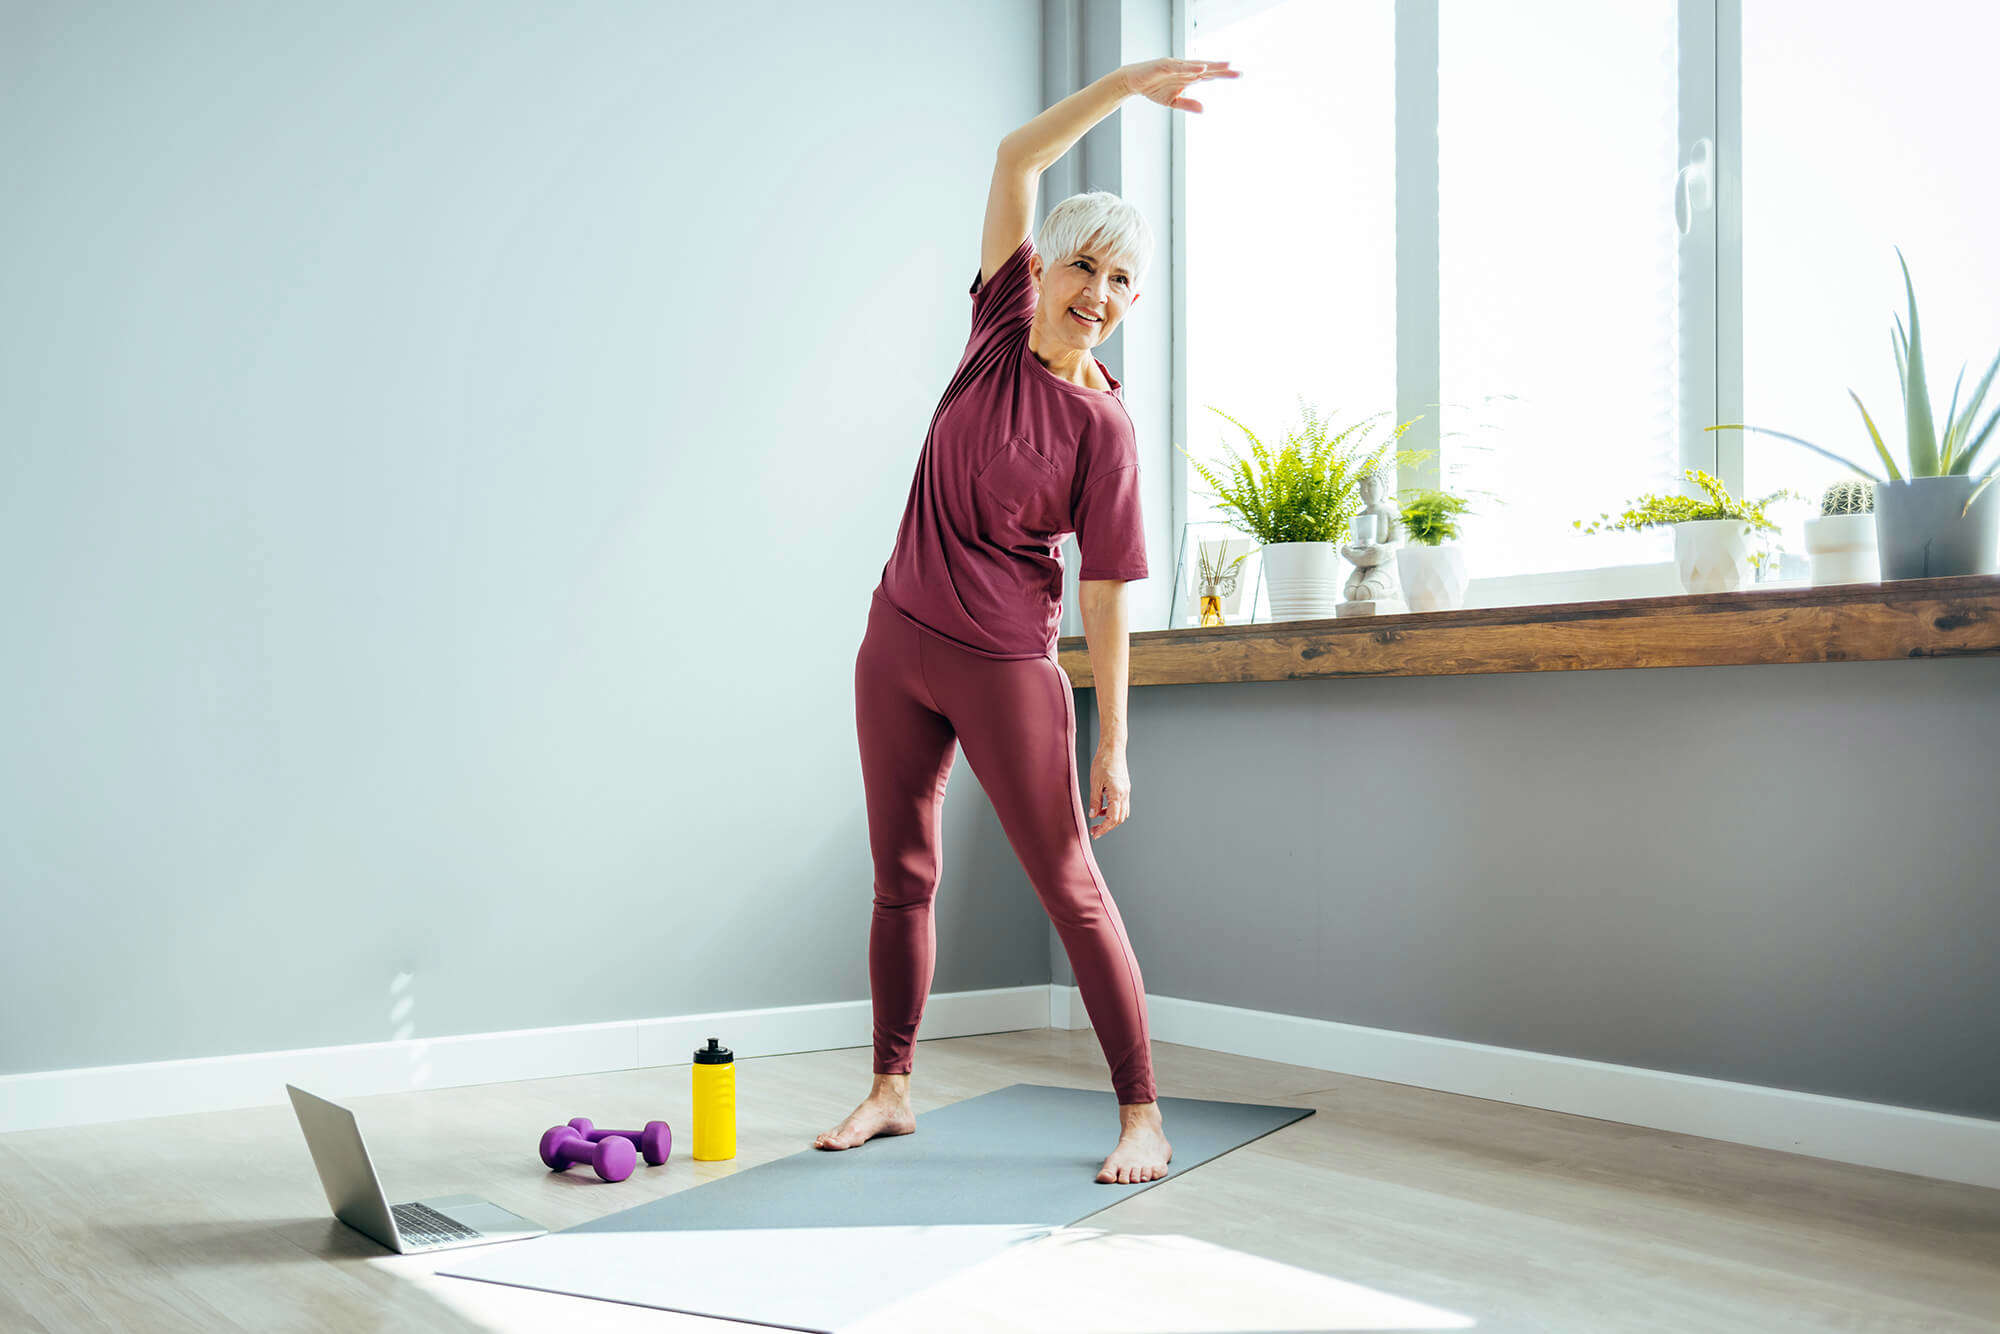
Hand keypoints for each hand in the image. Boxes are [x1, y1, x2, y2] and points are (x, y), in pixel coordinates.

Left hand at [1086, 744, 1131, 838]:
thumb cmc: (1103, 762)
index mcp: (1117, 794)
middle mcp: (1124, 794)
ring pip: (1122, 813)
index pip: (1112, 819)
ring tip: (1097, 819)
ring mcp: (1126, 791)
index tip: (1095, 834)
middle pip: (1119, 819)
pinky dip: (1113, 811)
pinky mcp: (1124, 788)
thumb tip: (1093, 815)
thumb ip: (1095, 801)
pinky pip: (1122, 805)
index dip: (1104, 829)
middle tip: (1094, 830)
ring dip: (1111, 819)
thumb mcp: (1095, 783)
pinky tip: (1102, 808)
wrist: (1113, 748)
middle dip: (1107, 827)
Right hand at [1121, 57, 1239, 112]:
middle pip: (1207, 68)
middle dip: (1223, 69)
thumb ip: (1188, 104)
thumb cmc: (1153, 89)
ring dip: (1211, 65)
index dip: (1224, 74)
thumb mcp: (1172, 101)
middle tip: (1239, 72)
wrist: (1132, 82)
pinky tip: (1201, 68)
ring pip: (1196, 65)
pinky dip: (1190, 67)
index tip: (1239, 75)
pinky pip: (1179, 66)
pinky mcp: (1164, 66)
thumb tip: (1204, 110)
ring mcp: (1175, 66)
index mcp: (1188, 76)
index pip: (1210, 74)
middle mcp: (1185, 69)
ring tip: (1225, 65)